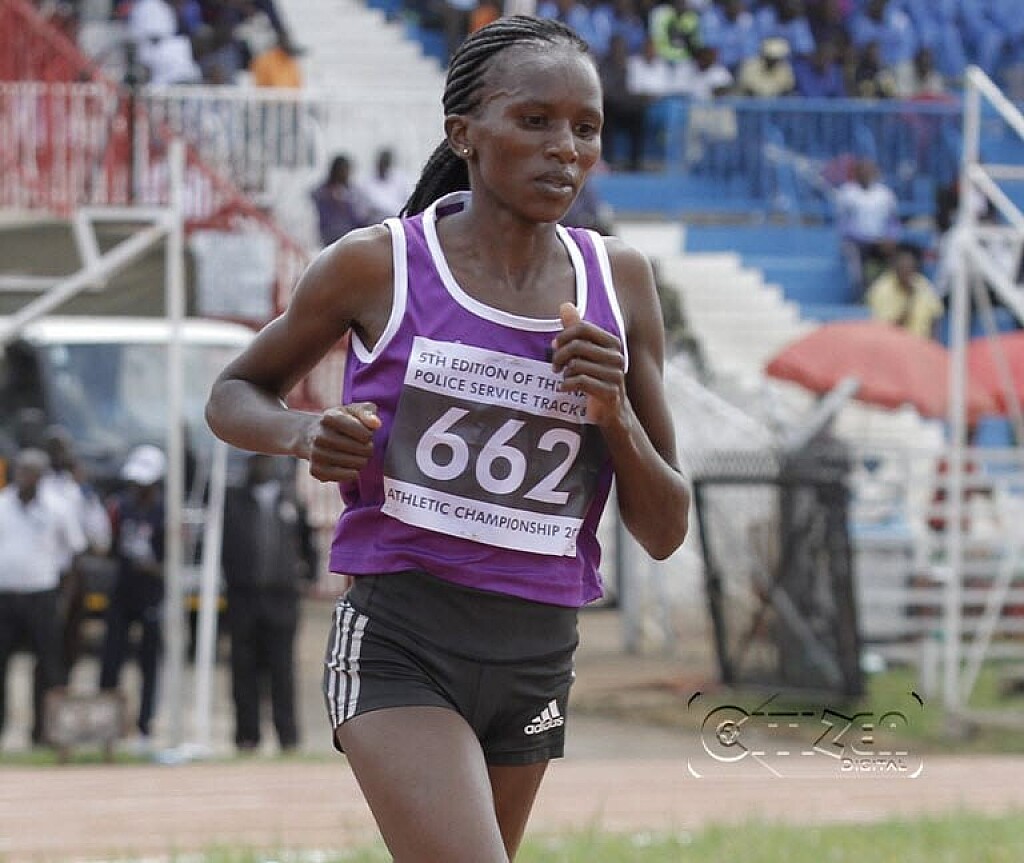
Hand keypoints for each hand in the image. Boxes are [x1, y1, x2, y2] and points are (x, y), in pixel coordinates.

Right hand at [306, 402, 381, 482]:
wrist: (312, 434)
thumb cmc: (340, 421)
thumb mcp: (353, 411)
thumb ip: (367, 413)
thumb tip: (376, 424)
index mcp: (330, 417)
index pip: (364, 434)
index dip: (369, 435)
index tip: (364, 434)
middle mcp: (320, 436)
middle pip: (362, 450)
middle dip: (368, 449)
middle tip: (363, 447)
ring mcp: (316, 454)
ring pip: (355, 464)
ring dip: (361, 461)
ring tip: (357, 455)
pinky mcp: (316, 470)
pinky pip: (344, 477)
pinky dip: (352, 473)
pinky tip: (351, 467)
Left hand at [550, 303, 625, 425]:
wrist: (612, 411)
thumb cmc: (596, 378)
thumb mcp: (586, 353)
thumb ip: (576, 330)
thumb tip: (565, 305)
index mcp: (612, 342)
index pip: (582, 328)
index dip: (564, 336)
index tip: (555, 346)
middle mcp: (617, 356)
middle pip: (577, 346)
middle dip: (559, 356)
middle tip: (555, 366)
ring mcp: (615, 375)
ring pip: (576, 365)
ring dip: (564, 374)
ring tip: (564, 378)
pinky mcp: (610, 392)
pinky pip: (580, 382)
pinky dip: (567, 385)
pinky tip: (564, 388)